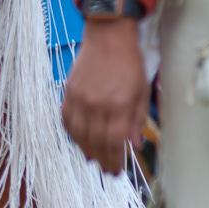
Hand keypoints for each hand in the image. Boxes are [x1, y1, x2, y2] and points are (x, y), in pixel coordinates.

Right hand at [62, 18, 148, 173]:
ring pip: (79, 134)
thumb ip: (137, 120)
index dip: (114, 160)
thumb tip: (134, 145)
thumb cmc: (130, 63)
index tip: (116, 171)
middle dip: (102, 160)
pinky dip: (72, 133)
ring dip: (86, 150)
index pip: (114, 142)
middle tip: (107, 170)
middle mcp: (97, 104)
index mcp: (119, 105)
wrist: (108, 36)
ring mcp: (80, 98)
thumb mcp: (142, 91)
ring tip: (93, 158)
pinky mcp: (69, 92)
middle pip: (96, 142)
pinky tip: (79, 140)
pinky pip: (66, 120)